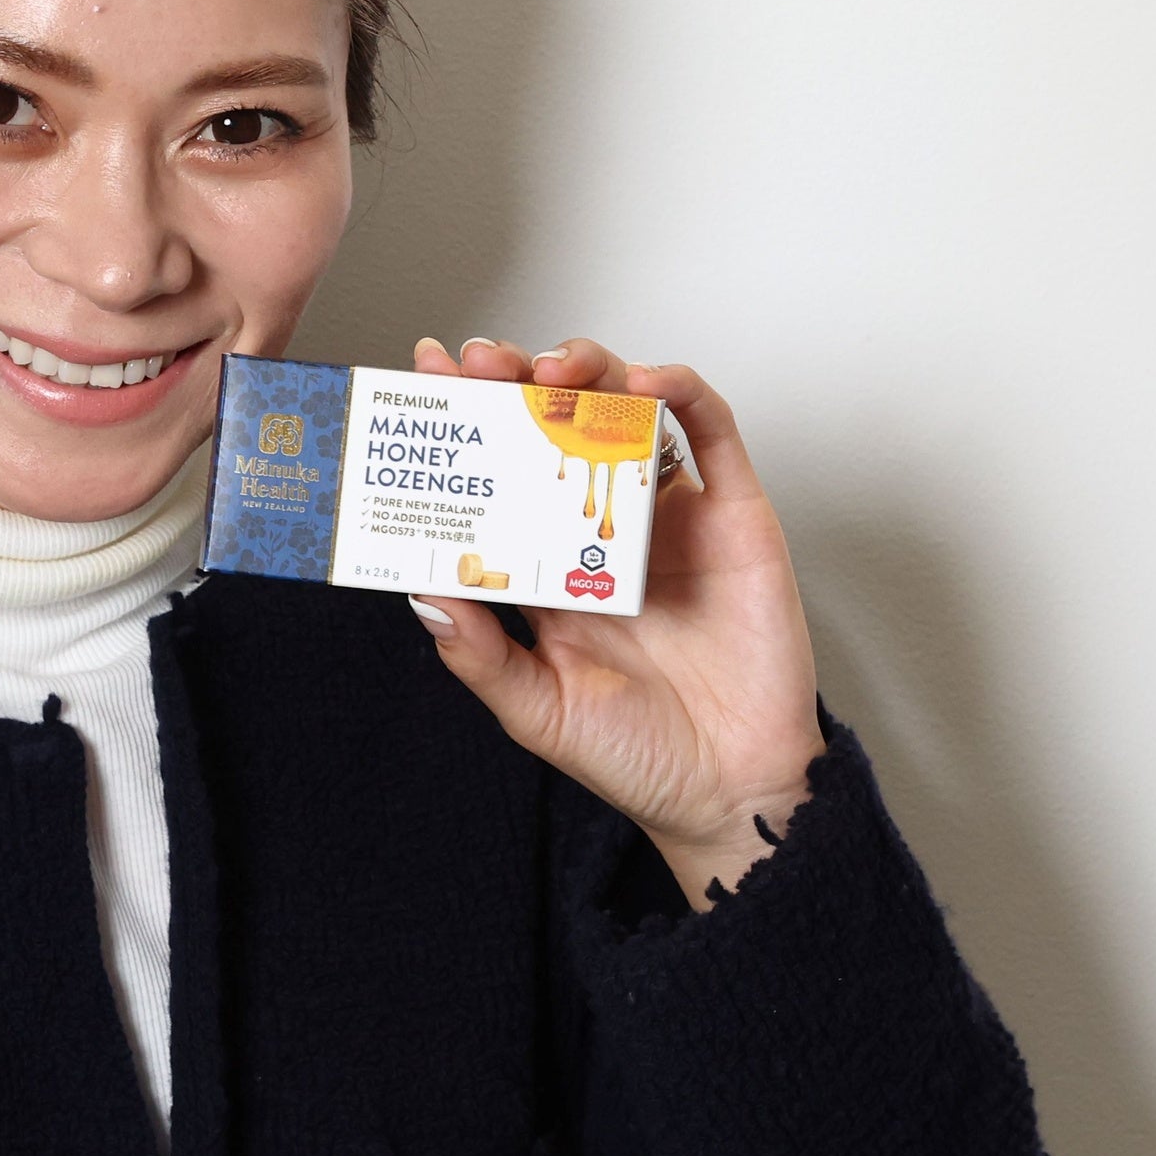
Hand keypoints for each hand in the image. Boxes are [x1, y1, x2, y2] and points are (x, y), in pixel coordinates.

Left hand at [405, 336, 824, 906]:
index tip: (424, 380)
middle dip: (515, 381)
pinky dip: (680, 391)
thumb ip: (480, 655)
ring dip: (590, 368)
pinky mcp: (734, 513)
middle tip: (479, 362)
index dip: (465, 423)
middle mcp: (606, 530)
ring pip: (628, 411)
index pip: (498, 476)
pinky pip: (712, 432)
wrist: (734, 793)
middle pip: (556, 427)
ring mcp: (671, 516)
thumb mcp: (536, 712)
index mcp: (551, 570)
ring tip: (552, 366)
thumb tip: (420, 589)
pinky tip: (645, 381)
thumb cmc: (639, 758)